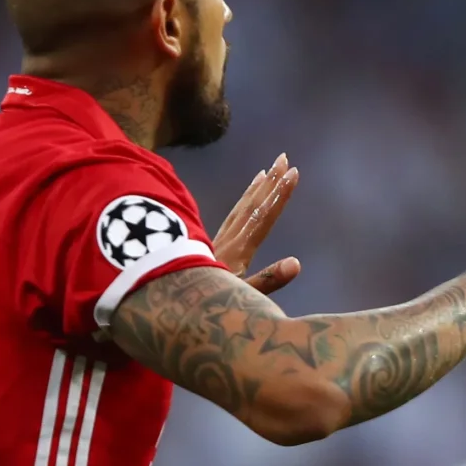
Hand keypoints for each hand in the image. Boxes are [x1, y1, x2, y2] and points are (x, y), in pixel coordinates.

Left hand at [211, 154, 302, 296]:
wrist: (168, 307)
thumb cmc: (207, 306)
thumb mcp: (240, 297)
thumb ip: (268, 280)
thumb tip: (297, 263)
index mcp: (239, 251)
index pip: (263, 216)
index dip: (280, 195)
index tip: (294, 173)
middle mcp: (229, 240)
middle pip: (252, 205)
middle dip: (271, 181)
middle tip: (284, 158)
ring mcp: (218, 241)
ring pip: (240, 208)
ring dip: (256, 188)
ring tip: (267, 171)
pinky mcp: (208, 246)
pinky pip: (230, 217)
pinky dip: (241, 203)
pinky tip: (245, 200)